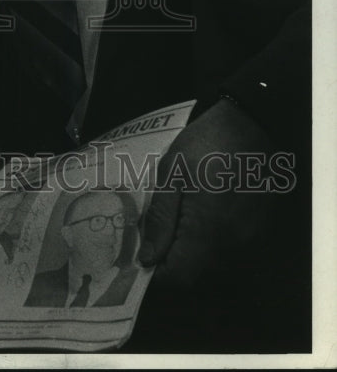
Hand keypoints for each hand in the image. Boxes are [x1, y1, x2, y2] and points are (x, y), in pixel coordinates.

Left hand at [138, 98, 275, 288]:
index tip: (140, 256)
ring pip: (215, 268)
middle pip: (198, 278)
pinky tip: (198, 218)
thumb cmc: (206, 144)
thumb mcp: (171, 174)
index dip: (157, 274)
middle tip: (153, 236)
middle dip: (172, 264)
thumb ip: (160, 220)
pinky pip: (230, 253)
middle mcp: (235, 246)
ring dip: (192, 255)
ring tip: (174, 223)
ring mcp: (251, 240)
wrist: (250, 123)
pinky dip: (210, 245)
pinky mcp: (260, 230)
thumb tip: (148, 259)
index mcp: (210, 233)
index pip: (180, 278)